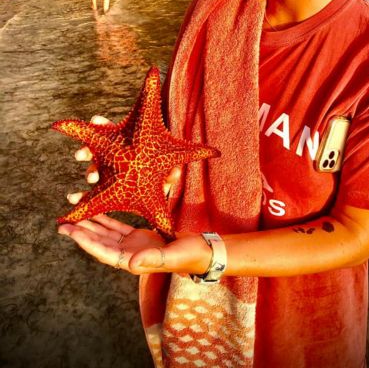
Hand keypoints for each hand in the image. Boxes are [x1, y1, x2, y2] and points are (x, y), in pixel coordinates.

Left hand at [58, 214, 211, 275]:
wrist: (202, 250)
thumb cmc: (190, 255)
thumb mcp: (173, 255)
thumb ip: (154, 259)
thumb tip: (131, 263)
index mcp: (134, 261)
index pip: (104, 252)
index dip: (87, 242)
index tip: (71, 232)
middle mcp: (129, 255)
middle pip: (100, 243)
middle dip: (81, 233)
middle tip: (62, 223)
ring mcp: (133, 245)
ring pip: (106, 234)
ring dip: (91, 225)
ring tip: (73, 215)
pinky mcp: (139, 237)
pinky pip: (118, 227)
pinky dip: (106, 218)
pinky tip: (96, 210)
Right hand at [66, 113, 181, 203]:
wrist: (156, 193)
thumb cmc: (162, 173)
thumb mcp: (167, 172)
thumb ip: (170, 173)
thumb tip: (176, 173)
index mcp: (127, 145)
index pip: (114, 131)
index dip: (104, 124)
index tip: (95, 119)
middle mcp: (114, 157)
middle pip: (99, 150)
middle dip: (89, 150)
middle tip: (83, 153)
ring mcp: (109, 173)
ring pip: (94, 169)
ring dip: (90, 171)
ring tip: (91, 177)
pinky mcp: (105, 191)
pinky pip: (91, 193)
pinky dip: (81, 196)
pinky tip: (73, 198)